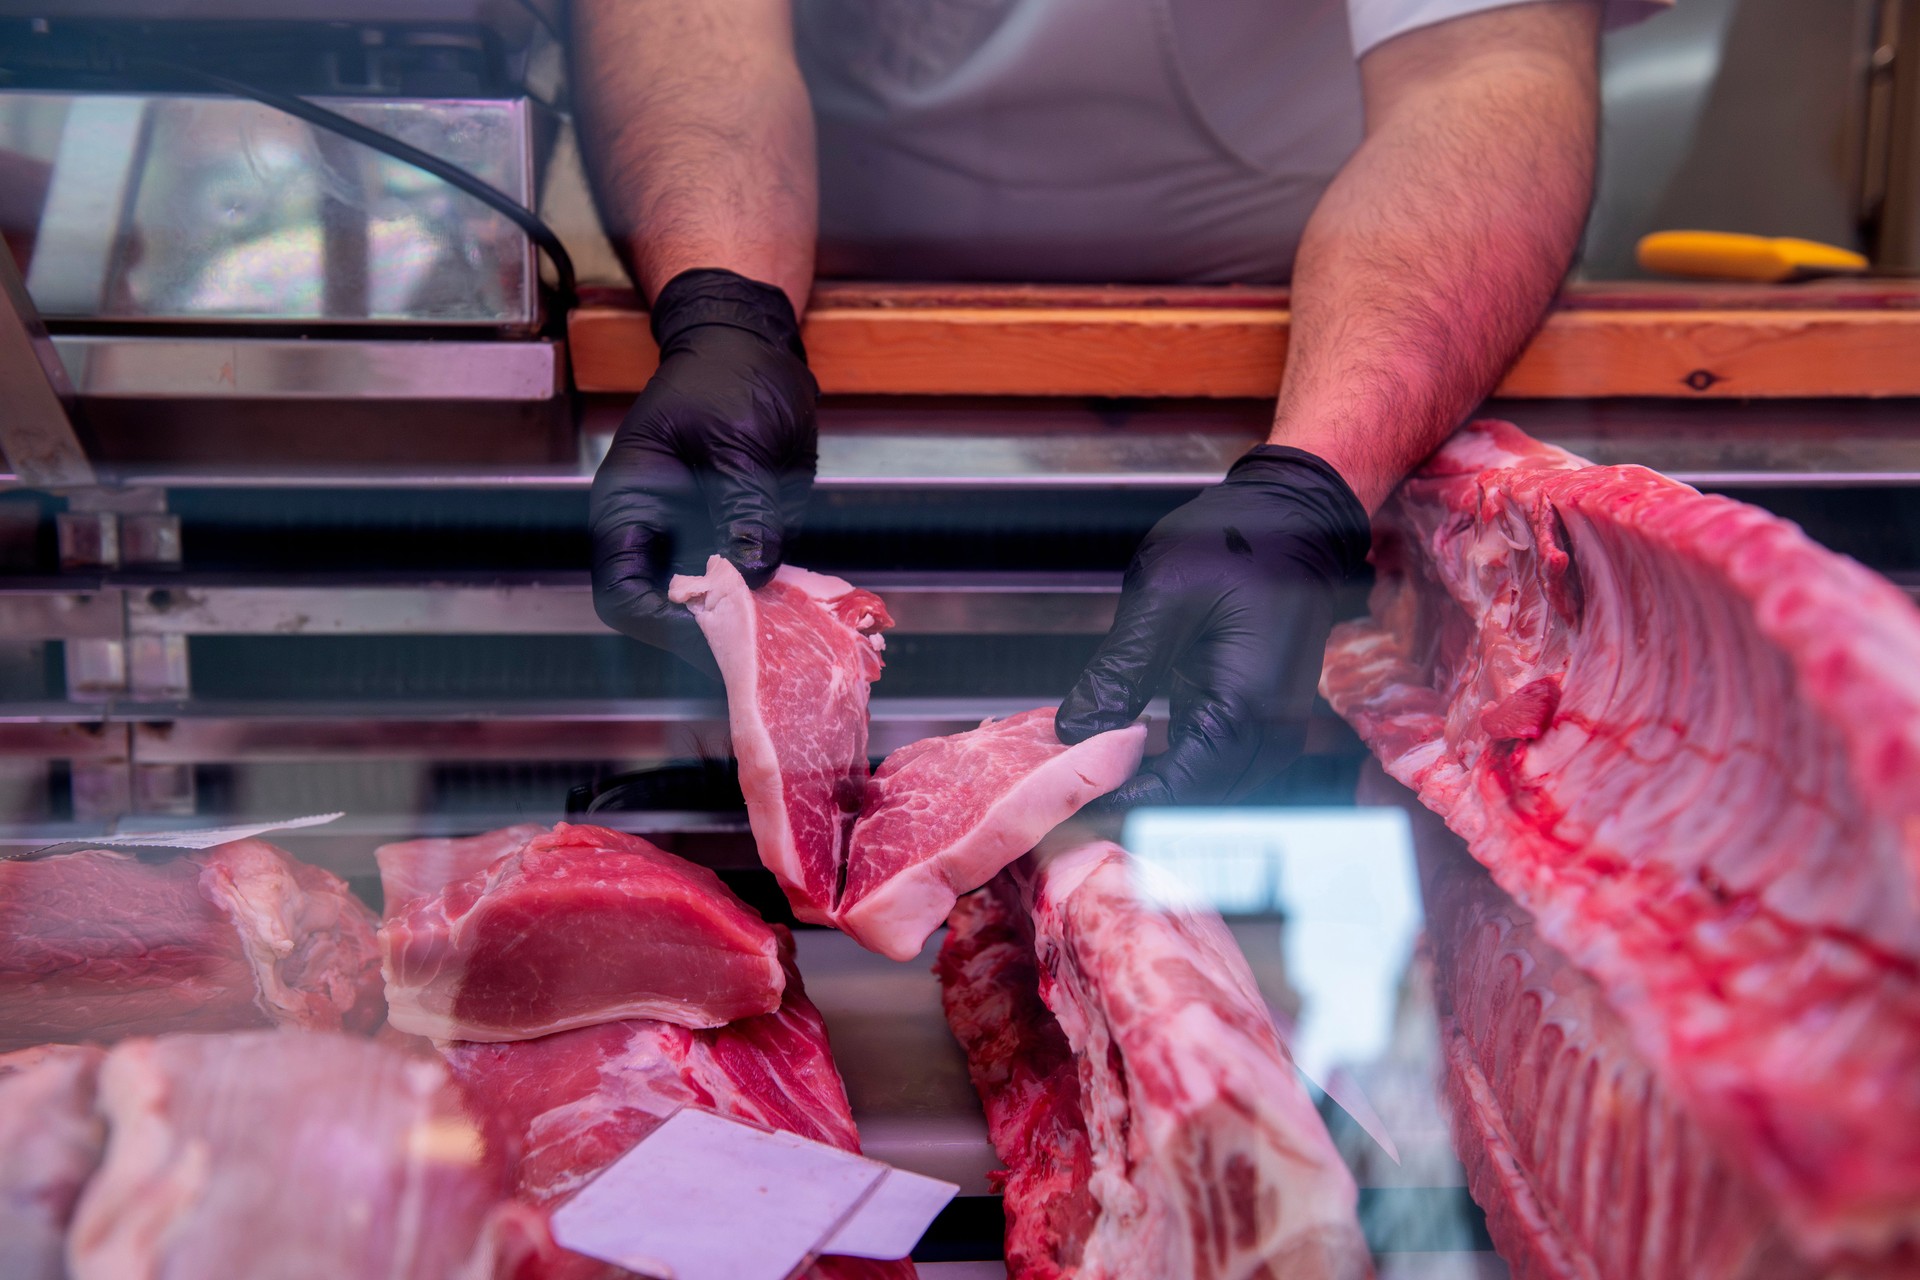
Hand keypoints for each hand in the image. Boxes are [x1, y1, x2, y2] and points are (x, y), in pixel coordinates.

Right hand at [590, 268, 817, 657]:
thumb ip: (744, 504)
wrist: (752, 346)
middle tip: (762, 653)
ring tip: (788, 636)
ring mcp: (693, 538)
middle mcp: (656, 531)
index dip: (663, 625)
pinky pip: (744, 586)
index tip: (716, 636)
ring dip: (746, 625)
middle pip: (663, 614)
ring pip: (708, 608)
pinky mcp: (730, 539)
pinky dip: (769, 602)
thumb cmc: (729, 375)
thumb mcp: (742, 435)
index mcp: (632, 502)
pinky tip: (801, 607)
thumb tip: (751, 569)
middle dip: (710, 637)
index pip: (623, 591)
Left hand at [1055, 446, 1370, 805]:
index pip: (1180, 790)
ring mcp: (1275, 730)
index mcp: (1246, 705)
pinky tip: (1132, 755)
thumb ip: (1120, 670)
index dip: (1123, 802)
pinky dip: (1177, 768)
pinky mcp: (1267, 720)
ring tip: (1094, 776)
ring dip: (1157, 790)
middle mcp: (1271, 730)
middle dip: (1137, 803)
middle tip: (1071, 795)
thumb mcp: (1163, 597)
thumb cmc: (1236, 543)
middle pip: (1198, 803)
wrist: (1293, 520)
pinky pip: (1220, 765)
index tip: (1069, 803)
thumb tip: (1075, 733)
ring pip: (1211, 791)